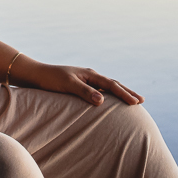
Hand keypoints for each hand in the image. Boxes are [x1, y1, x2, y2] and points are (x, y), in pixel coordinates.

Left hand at [14, 58, 144, 106]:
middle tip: (141, 101)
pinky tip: (109, 101)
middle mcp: (90, 76)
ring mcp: (85, 80)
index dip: (125, 94)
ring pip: (107, 87)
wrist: (36, 75)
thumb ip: (84, 92)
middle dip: (127, 92)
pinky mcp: (80, 86)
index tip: (136, 103)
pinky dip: (108, 95)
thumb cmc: (50, 80)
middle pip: (113, 84)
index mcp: (90, 75)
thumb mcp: (67, 85)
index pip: (112, 85)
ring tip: (130, 100)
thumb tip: (102, 101)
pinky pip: (99, 91)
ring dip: (119, 93)